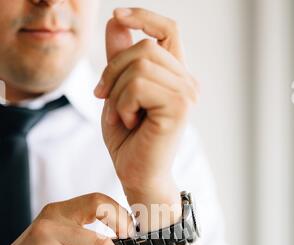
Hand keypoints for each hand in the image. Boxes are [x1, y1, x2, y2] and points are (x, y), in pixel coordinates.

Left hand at [95, 8, 198, 201]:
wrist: (137, 176)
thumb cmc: (129, 140)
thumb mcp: (117, 93)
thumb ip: (119, 60)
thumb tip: (115, 21)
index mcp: (175, 77)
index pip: (168, 30)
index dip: (144, 16)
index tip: (118, 15)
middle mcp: (186, 82)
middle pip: (144, 47)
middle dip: (113, 70)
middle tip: (103, 97)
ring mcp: (186, 93)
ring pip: (138, 65)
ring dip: (116, 92)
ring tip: (120, 116)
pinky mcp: (179, 106)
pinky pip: (137, 86)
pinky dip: (122, 104)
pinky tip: (129, 123)